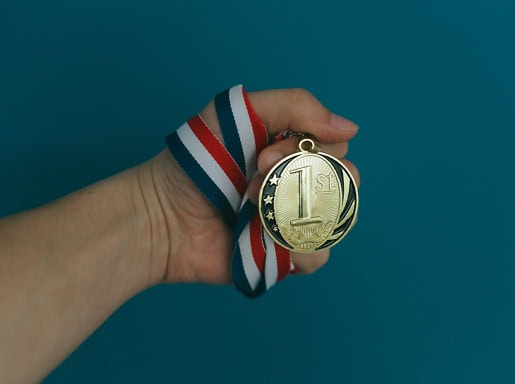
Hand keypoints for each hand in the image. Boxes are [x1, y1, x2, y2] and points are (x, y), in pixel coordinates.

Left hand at [144, 88, 359, 284]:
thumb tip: (351, 128)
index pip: (335, 147)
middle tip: (255, 181)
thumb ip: (295, 105)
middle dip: (303, 180)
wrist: (162, 216)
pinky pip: (317, 255)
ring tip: (254, 213)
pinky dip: (298, 247)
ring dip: (297, 213)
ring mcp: (294, 221)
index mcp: (294, 151)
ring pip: (337, 220)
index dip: (308, 150)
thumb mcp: (242, 112)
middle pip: (345, 182)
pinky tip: (266, 237)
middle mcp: (300, 185)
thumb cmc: (198, 161)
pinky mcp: (284, 255)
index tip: (262, 155)